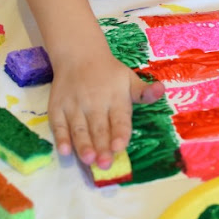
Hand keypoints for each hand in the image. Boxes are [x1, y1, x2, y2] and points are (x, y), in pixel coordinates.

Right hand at [47, 49, 164, 168]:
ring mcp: (74, 105)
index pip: (119, 119)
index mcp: (115, 97)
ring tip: (88, 160)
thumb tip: (161, 90)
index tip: (119, 147)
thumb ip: (144, 91)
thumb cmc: (110, 73)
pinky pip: (58, 124)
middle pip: (99, 128)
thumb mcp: (129, 79)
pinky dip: (61, 138)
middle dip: (102, 146)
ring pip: (79, 129)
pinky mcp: (57, 107)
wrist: (79, 54)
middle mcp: (94, 102)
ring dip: (83, 145)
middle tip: (105, 164)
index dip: (119, 133)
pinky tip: (65, 151)